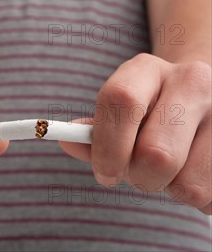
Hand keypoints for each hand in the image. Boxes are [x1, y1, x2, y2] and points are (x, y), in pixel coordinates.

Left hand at [58, 53, 210, 214]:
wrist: (205, 94)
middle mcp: (191, 81)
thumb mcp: (124, 106)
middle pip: (155, 153)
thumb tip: (68, 141)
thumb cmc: (153, 109)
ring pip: (187, 183)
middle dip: (140, 177)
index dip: (107, 145)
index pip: (120, 100)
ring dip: (172, 189)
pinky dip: (198, 196)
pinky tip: (196, 169)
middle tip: (141, 173)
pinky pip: (210, 195)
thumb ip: (97, 129)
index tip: (104, 172)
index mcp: (148, 69)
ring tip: (174, 166)